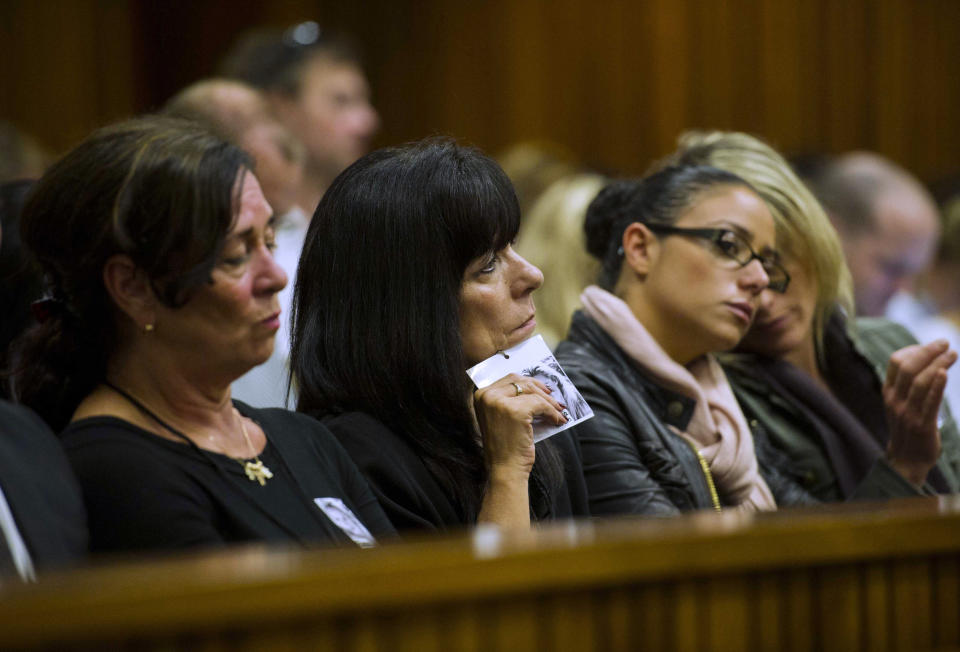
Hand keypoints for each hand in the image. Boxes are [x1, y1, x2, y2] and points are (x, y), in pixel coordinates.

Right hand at [473, 373, 567, 480]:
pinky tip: (557, 420)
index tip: (542, 389)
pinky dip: (552, 411)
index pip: (509, 380)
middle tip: (553, 397)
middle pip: (519, 381)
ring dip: (548, 401)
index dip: (528, 383)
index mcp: (480, 395)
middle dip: (539, 389)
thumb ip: (511, 401)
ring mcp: (499, 402)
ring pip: (531, 392)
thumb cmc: (504, 447)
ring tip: (558, 411)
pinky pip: (540, 404)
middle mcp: (486, 395)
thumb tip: (536, 389)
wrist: (504, 469)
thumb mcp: (501, 418)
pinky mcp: (515, 411)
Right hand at [883, 339, 956, 486]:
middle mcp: (895, 400)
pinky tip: (944, 373)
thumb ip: (907, 384)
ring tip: (953, 354)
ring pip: (920, 382)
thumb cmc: (907, 428)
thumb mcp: (900, 403)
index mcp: (888, 392)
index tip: (933, 346)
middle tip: (945, 342)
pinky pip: (929, 402)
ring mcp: (907, 412)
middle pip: (908, 368)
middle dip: (927, 352)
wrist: (906, 460)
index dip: (914, 349)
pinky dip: (937, 386)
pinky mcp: (922, 425)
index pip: (895, 362)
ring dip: (937, 364)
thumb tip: (925, 360)